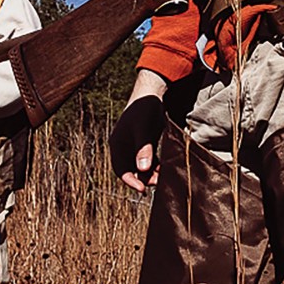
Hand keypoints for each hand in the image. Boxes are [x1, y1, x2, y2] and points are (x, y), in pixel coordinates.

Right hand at [114, 70, 168, 193]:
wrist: (151, 94)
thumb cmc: (143, 108)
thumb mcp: (143, 128)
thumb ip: (143, 148)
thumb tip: (143, 169)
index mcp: (117, 145)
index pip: (121, 169)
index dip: (131, 181)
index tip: (142, 189)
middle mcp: (124, 148)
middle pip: (132, 171)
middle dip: (144, 179)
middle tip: (158, 182)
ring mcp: (135, 147)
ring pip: (142, 167)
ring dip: (151, 174)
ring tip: (164, 177)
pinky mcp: (145, 145)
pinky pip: (149, 161)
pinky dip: (156, 166)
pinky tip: (165, 169)